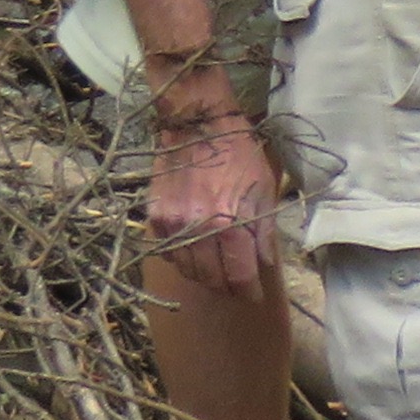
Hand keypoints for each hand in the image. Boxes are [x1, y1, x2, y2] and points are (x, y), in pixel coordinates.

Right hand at [149, 108, 278, 299]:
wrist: (197, 125)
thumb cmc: (238, 154)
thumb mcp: (264, 190)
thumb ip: (263, 232)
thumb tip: (264, 264)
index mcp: (230, 224)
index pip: (239, 275)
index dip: (248, 291)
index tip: (253, 295)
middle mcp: (198, 229)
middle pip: (211, 278)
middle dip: (226, 287)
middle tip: (236, 286)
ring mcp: (172, 224)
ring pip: (187, 269)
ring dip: (203, 275)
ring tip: (216, 271)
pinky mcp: (155, 215)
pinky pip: (167, 251)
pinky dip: (181, 258)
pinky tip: (193, 251)